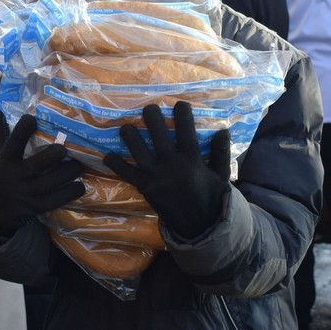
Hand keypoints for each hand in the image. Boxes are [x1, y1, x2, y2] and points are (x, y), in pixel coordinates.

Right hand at [0, 111, 84, 236]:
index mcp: (4, 161)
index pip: (13, 143)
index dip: (23, 130)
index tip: (33, 118)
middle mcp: (15, 177)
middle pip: (35, 166)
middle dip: (51, 156)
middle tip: (64, 148)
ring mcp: (27, 194)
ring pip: (50, 183)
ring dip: (67, 173)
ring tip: (79, 165)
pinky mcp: (36, 207)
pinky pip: (56, 201)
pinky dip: (69, 194)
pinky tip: (80, 186)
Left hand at [103, 101, 229, 239]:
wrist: (199, 226)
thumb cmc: (211, 198)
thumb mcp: (221, 175)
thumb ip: (221, 153)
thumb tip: (223, 131)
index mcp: (192, 159)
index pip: (186, 131)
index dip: (182, 115)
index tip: (179, 104)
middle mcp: (172, 164)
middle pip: (159, 135)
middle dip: (152, 118)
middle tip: (148, 108)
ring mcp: (156, 176)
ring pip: (139, 151)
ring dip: (131, 137)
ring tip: (125, 126)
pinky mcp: (145, 187)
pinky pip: (128, 174)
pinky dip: (117, 165)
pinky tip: (107, 155)